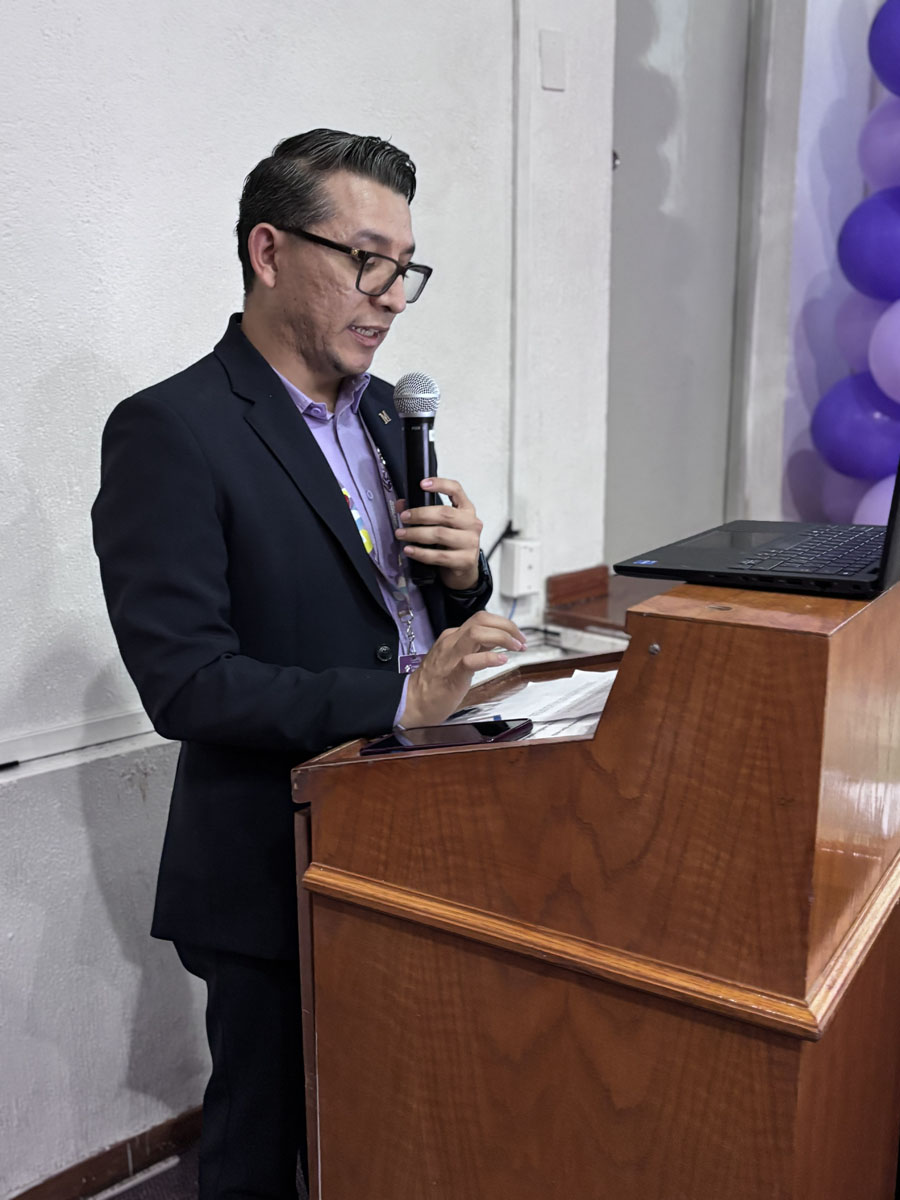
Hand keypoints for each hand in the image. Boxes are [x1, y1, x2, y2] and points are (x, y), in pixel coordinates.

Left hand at [395, 477, 482, 589]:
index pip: (456, 490)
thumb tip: (400, 505)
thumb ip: (423, 513)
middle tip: (404, 517)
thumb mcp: (440, 526)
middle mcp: (472, 524)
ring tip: (401, 534)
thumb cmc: (451, 545)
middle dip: (420, 514)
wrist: (464, 571)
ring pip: (440, 534)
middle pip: (444, 514)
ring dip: (416, 534)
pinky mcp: (465, 560)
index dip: (440, 484)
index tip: (422, 484)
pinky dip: (421, 553)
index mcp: (467, 510)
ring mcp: (471, 542)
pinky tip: (409, 550)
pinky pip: (439, 555)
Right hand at [401, 612, 525, 726]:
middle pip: (481, 619)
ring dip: (502, 637)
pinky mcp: (452, 674)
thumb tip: (499, 640)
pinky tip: (502, 660)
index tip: (517, 636)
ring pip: (476, 633)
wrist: (413, 702)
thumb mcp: (458, 658)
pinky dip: (489, 658)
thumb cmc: (435, 684)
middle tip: (521, 640)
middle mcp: (451, 642)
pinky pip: (471, 660)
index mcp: (453, 637)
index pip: (481, 619)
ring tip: (516, 647)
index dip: (504, 624)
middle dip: (506, 625)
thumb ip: (476, 648)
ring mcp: (451, 657)